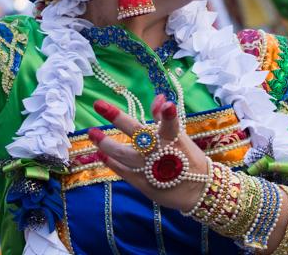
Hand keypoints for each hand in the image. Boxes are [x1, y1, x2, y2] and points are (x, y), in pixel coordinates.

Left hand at [89, 94, 208, 211]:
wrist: (196, 190)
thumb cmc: (188, 157)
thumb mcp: (180, 136)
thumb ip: (165, 118)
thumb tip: (159, 97)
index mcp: (174, 139)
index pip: (171, 124)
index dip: (169, 115)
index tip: (168, 105)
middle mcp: (161, 152)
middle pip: (138, 134)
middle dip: (118, 118)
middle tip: (98, 105)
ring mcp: (150, 169)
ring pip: (123, 154)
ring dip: (105, 143)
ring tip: (91, 132)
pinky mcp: (142, 183)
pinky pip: (121, 170)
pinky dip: (109, 161)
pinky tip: (99, 152)